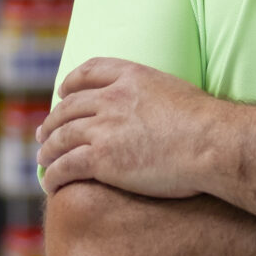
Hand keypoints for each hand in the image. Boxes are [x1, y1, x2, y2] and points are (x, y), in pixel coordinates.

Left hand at [36, 58, 222, 199]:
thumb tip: (155, 112)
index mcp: (131, 76)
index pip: (89, 72)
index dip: (71, 82)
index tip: (63, 93)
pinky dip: (54, 175)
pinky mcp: (101, 158)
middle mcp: (111, 98)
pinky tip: (50, 183)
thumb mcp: (176, 92)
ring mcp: (103, 128)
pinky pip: (66, 166)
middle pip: (69, 108)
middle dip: (53, 121)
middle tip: (44, 133)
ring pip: (62, 137)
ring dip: (48, 149)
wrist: (213, 144)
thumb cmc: (208, 125)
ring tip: (43, 158)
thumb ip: (154, 96)